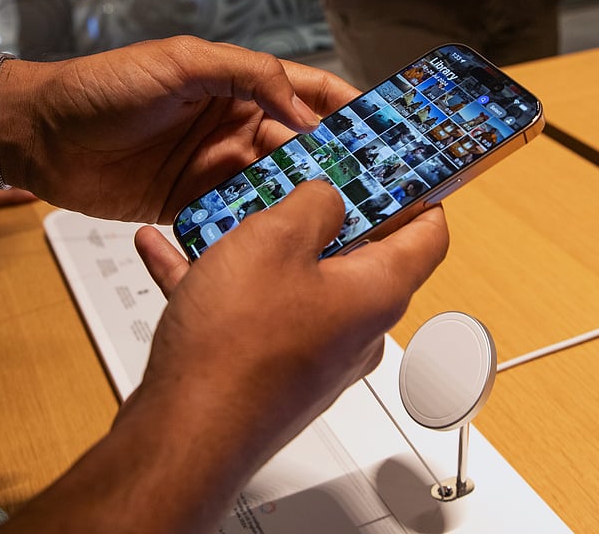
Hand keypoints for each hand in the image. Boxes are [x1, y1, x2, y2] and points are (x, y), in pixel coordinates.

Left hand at [0, 37, 358, 223]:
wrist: (40, 137)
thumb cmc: (102, 87)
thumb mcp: (180, 63)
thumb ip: (246, 74)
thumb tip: (300, 107)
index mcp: (236, 84)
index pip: (305, 92)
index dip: (345, 107)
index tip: (384, 126)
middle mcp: (234, 125)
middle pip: (301, 144)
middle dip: (337, 162)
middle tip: (375, 186)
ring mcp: (215, 168)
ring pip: (276, 185)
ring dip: (305, 199)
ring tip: (340, 218)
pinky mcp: (193, 206)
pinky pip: (240, 218)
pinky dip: (264, 227)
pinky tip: (287, 241)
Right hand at [112, 181, 449, 529]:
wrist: (184, 434)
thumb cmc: (237, 349)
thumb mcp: (276, 238)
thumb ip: (314, 202)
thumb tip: (327, 195)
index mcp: (377, 292)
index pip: (428, 235)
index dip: (420, 194)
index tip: (400, 165)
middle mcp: (355, 327)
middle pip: (356, 253)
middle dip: (321, 210)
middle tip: (294, 175)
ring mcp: (313, 352)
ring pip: (294, 278)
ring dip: (258, 242)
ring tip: (222, 211)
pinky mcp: (270, 369)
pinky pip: (249, 308)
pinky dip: (217, 276)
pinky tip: (170, 250)